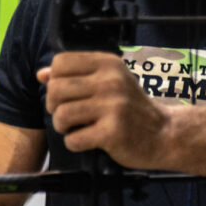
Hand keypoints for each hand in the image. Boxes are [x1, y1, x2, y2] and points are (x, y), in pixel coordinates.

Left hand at [40, 51, 167, 168]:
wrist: (164, 133)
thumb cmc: (131, 107)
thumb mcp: (109, 83)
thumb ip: (76, 76)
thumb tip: (41, 74)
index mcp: (108, 63)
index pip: (61, 62)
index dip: (56, 80)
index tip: (68, 94)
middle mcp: (111, 80)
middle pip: (55, 89)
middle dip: (55, 106)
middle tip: (70, 115)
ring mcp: (113, 106)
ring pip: (61, 115)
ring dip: (63, 127)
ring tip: (78, 128)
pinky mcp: (112, 132)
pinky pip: (73, 139)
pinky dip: (75, 144)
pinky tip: (90, 140)